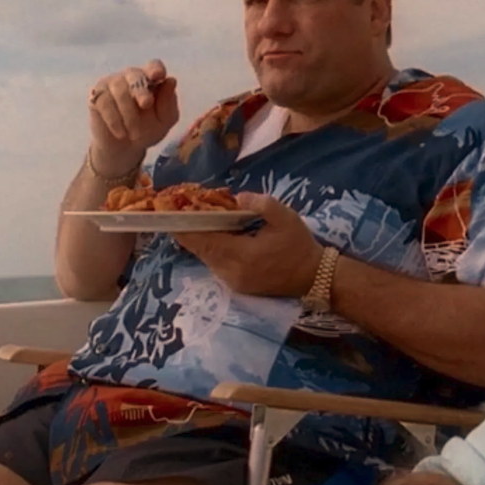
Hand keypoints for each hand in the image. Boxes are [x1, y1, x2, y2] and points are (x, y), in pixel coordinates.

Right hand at [88, 59, 179, 176]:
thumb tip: (171, 81)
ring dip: (129, 114)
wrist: (125, 148)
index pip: (153, 66)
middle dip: (141, 90)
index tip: (158, 75)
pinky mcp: (96, 96)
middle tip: (146, 105)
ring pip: (119, 90)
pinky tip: (121, 133)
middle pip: (134, 75)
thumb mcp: (164, 122)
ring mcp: (111, 84)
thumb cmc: (147, 130)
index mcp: (150, 80)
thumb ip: (169, 104)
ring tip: (135, 134)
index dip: (155, 68)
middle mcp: (130, 77)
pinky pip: (104, 102)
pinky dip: (114, 120)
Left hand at [173, 193, 323, 296]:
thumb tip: (238, 198)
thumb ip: (260, 203)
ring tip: (195, 220)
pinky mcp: (237, 286)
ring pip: (207, 258)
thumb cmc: (300, 245)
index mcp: (242, 255)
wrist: (314, 277)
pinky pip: (216, 264)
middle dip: (189, 231)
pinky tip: (214, 236)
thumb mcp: (285, 217)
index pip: (204, 240)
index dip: (184, 228)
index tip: (170, 214)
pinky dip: (211, 249)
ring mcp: (233, 282)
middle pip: (200, 250)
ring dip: (200, 240)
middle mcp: (231, 272)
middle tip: (180, 212)